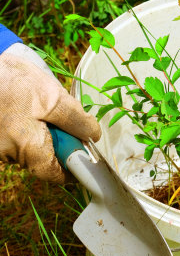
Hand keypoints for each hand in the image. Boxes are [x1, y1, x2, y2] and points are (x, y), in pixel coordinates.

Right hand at [0, 43, 100, 182]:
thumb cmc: (10, 81)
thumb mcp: (52, 97)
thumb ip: (75, 119)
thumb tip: (93, 135)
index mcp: (26, 148)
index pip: (54, 174)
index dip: (72, 169)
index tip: (86, 159)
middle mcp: (8, 153)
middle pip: (43, 158)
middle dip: (58, 142)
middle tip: (62, 118)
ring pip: (29, 145)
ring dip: (41, 130)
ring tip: (37, 105)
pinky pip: (15, 136)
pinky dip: (26, 124)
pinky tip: (24, 105)